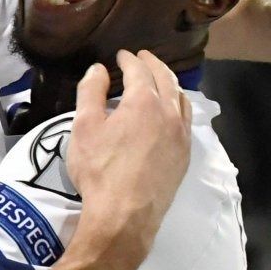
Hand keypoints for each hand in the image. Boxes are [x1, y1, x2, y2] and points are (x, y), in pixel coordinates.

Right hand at [68, 50, 191, 265]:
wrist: (124, 214)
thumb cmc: (100, 170)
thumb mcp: (84, 128)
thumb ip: (90, 93)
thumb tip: (98, 70)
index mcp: (143, 101)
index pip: (138, 71)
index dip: (129, 60)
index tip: (122, 55)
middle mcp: (168, 113)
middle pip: (166, 79)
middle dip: (154, 65)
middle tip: (143, 58)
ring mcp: (181, 135)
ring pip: (181, 99)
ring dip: (170, 83)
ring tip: (161, 79)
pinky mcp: (185, 156)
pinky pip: (186, 120)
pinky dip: (179, 106)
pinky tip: (172, 112)